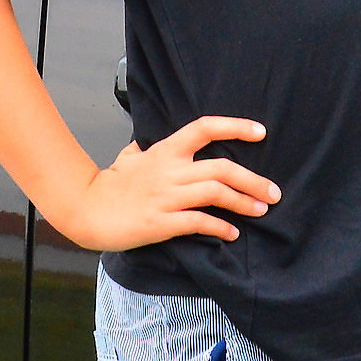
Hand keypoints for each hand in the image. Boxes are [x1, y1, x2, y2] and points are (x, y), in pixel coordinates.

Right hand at [51, 116, 279, 250]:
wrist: (87, 211)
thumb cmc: (110, 185)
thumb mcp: (129, 157)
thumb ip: (145, 148)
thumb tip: (147, 144)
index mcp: (165, 151)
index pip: (204, 128)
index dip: (235, 127)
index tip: (261, 132)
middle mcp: (169, 170)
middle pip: (222, 168)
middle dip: (254, 180)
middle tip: (274, 192)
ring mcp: (166, 197)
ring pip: (216, 194)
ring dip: (244, 203)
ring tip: (260, 210)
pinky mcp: (161, 222)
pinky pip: (199, 222)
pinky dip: (220, 228)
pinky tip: (231, 233)